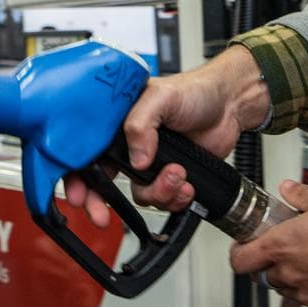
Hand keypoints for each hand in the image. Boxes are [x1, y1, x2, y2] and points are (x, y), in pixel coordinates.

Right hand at [64, 46, 268, 226]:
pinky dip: (176, 197)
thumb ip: (141, 123)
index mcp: (117, 122)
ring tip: (178, 172)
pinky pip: (163, 200)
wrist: (229, 105)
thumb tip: (136, 159)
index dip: (77, 177)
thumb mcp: (161, 96)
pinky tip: (187, 182)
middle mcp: (129, 145)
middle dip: (102, 202)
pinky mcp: (170, 176)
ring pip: (139, 194)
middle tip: (103, 216)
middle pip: (103, 182)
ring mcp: (150, 163)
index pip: (86, 152)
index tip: (78, 196)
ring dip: (159, 191)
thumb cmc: (195, 90)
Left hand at [230, 179, 307, 306]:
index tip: (246, 244)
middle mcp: (291, 273)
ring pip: (287, 289)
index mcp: (282, 245)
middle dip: (269, 262)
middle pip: (263, 275)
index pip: (240, 260)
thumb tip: (288, 189)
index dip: (240, 252)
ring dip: (291, 276)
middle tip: (284, 247)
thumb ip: (303, 195)